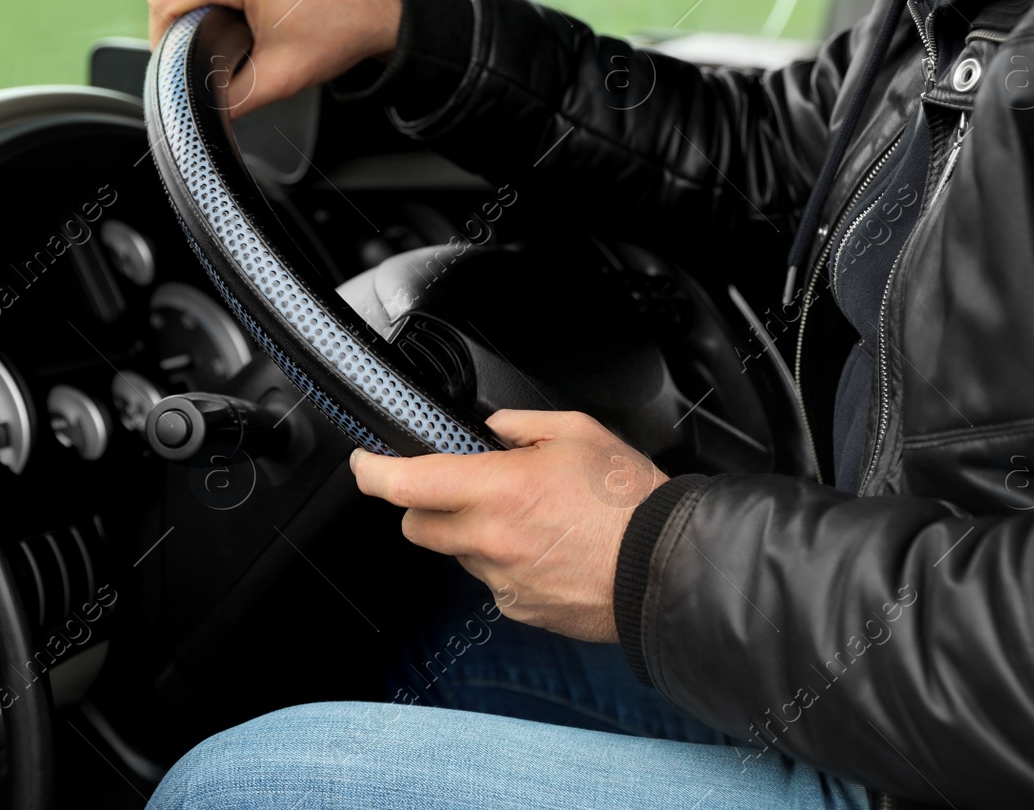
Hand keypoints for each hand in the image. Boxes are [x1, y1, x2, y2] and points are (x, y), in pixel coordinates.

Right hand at [146, 0, 401, 118]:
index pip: (166, 1)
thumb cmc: (339, 31)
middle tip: (200, 68)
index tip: (172, 69)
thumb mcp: (279, 77)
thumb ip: (232, 99)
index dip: (159, 41)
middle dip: (182, 35)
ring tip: (224, 52)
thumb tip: (202, 114)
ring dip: (200, 23)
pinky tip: (237, 35)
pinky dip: (217, 10)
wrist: (378, 11)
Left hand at [350, 409, 668, 642]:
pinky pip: (492, 581)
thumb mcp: (577, 432)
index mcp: (499, 489)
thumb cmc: (632, 500)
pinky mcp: (518, 609)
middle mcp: (491, 539)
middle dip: (424, 505)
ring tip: (525, 517)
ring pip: (457, 554)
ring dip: (471, 534)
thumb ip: (520, 424)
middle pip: (417, 527)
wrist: (668, 567)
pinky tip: (544, 548)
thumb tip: (491, 428)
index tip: (364, 463)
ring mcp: (502, 580)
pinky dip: (504, 563)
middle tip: (457, 487)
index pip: (407, 484)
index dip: (372, 472)